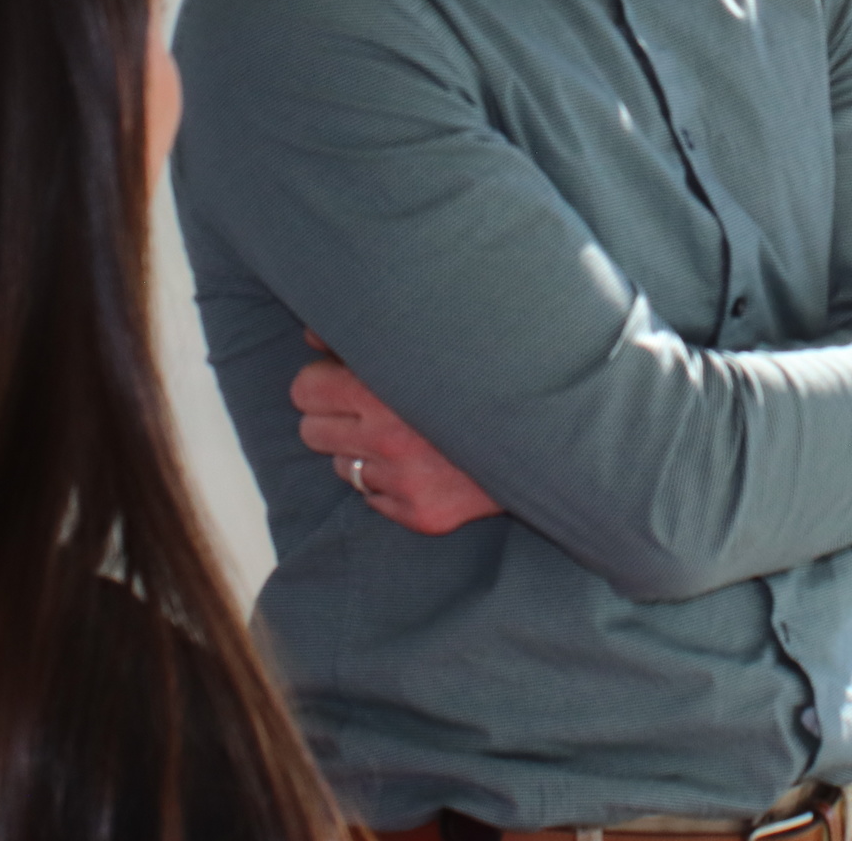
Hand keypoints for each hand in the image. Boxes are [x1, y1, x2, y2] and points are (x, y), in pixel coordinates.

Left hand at [291, 334, 503, 535]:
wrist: (546, 429)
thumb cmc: (479, 372)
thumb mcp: (421, 341)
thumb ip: (359, 337)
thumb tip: (310, 336)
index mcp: (384, 388)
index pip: (304, 390)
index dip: (321, 382)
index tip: (342, 380)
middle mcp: (390, 439)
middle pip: (312, 432)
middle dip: (335, 418)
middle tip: (369, 408)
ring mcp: (405, 483)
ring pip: (343, 467)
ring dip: (364, 451)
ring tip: (406, 433)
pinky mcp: (421, 515)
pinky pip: (374, 499)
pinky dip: (391, 483)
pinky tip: (425, 463)